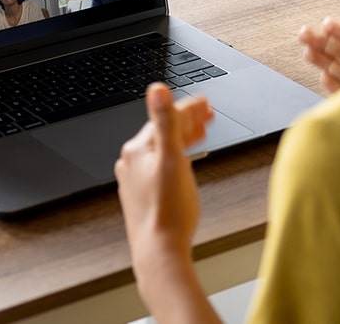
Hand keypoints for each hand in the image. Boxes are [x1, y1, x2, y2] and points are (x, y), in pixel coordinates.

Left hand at [116, 84, 212, 267]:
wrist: (159, 251)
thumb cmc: (168, 211)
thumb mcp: (172, 159)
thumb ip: (166, 121)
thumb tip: (156, 88)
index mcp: (137, 149)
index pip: (166, 118)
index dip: (189, 108)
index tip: (206, 103)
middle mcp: (131, 161)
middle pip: (163, 132)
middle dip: (187, 121)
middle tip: (208, 114)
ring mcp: (135, 178)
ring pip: (162, 149)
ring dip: (183, 138)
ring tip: (202, 132)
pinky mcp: (142, 193)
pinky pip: (160, 165)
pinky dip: (176, 157)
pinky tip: (185, 162)